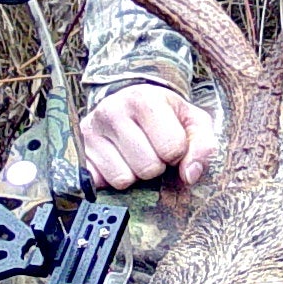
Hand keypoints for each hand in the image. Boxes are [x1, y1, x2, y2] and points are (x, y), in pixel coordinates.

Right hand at [79, 83, 218, 190]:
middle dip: (156, 164)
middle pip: (148, 167)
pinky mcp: (79, 150)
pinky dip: (113, 178)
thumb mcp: (192, 120)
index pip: (172, 149)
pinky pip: (102, 184)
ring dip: (135, 173)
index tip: (171, 142)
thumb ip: (203, 144)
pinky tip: (117, 161)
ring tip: (135, 153)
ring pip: (124, 179)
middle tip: (152, 148)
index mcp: (143, 99)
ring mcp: (90, 131)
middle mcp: (112, 111)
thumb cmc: (164, 113)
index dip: (177, 152)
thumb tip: (190, 175)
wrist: (128, 100)